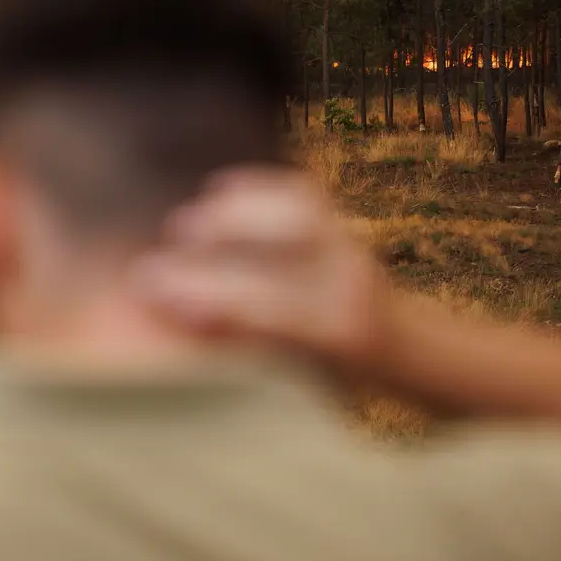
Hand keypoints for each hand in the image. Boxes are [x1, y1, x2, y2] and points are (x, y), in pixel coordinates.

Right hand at [136, 166, 393, 377]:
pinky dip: (258, 186)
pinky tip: (217, 188)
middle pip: (277, 255)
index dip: (209, 299)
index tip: (160, 295)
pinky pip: (303, 192)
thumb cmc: (338, 374)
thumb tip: (182, 316)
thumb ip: (250, 344)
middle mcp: (354, 284)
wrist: (403, 348)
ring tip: (184, 224)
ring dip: (233, 213)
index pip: (268, 310)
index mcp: (343, 334)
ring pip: (296, 211)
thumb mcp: (298, 374)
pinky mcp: (348, 225)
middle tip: (156, 262)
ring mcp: (354, 249)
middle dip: (210, 256)